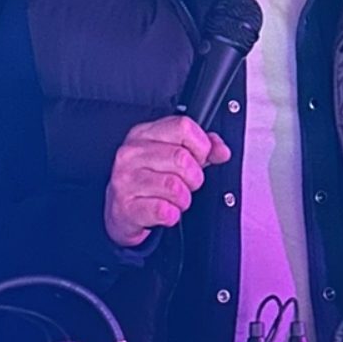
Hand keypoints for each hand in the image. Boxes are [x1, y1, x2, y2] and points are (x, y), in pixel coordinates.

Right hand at [104, 115, 232, 246]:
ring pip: (175, 187)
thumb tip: (221, 151)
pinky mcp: (126, 206)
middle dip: (194, 177)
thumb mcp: (173, 154)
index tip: (199, 158)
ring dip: (183, 199)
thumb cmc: (148, 179)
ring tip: (175, 199)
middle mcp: (132, 153)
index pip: (183, 127)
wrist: (121, 210)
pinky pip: (164, 211)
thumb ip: (202, 148)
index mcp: (144, 134)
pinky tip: (166, 210)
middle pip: (182, 158)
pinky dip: (172, 215)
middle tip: (187, 183)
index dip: (200, 146)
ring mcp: (126, 179)